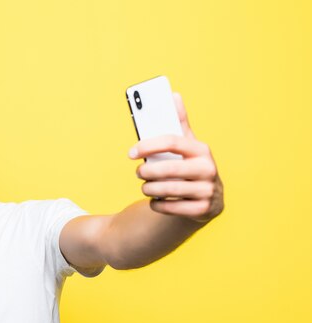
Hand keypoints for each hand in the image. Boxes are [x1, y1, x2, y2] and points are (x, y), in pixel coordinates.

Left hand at [128, 93, 223, 222]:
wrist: (209, 199)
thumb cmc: (191, 165)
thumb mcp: (189, 145)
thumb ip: (179, 123)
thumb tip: (173, 95)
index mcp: (201, 149)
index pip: (172, 142)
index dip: (148, 146)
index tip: (131, 152)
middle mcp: (208, 169)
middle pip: (169, 169)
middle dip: (147, 171)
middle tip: (138, 172)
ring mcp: (207, 190)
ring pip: (168, 190)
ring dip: (150, 189)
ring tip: (145, 186)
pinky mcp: (202, 210)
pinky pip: (171, 208)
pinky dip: (158, 205)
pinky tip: (156, 200)